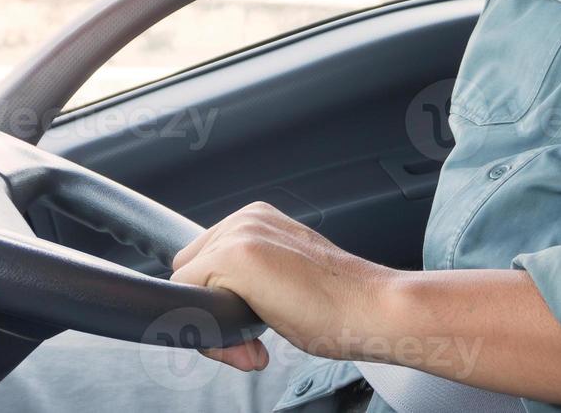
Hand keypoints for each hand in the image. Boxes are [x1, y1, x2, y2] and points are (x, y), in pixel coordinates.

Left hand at [170, 201, 392, 371]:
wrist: (373, 307)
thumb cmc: (342, 301)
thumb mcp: (286, 279)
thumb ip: (250, 285)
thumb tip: (216, 318)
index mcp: (259, 218)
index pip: (205, 261)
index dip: (219, 302)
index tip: (249, 327)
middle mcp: (246, 218)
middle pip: (190, 274)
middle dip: (213, 314)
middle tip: (251, 340)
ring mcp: (240, 233)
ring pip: (187, 289)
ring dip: (214, 327)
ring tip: (256, 341)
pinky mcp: (235, 256)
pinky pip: (188, 301)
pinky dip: (210, 333)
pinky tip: (250, 339)